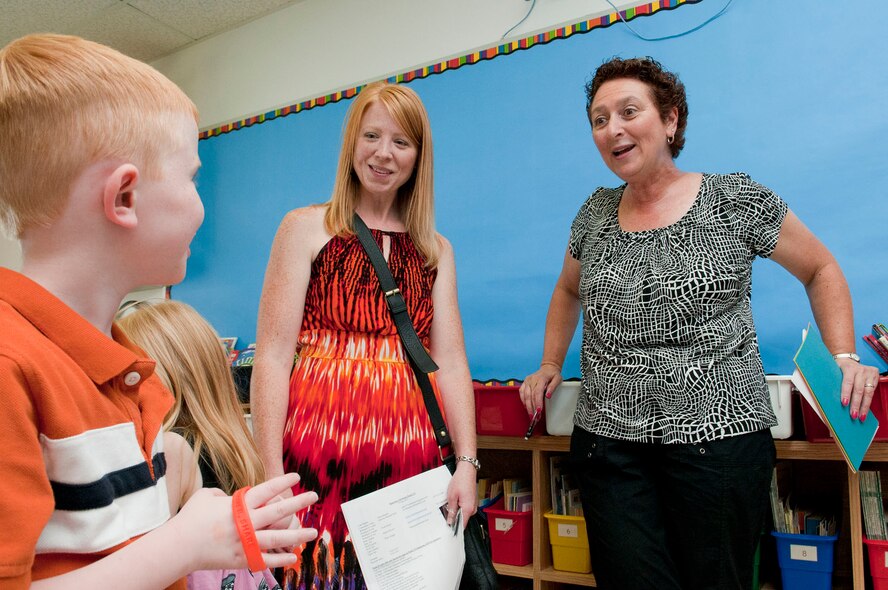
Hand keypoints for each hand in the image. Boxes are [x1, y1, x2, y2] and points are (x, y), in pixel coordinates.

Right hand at [172, 473, 318, 570]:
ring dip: (298, 535)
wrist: (178, 547)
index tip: (296, 475)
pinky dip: (281, 559)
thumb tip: (229, 496)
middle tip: (314, 496)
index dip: (282, 482)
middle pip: (278, 512)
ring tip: (313, 531)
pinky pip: (266, 559)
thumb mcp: (205, 496)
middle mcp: (245, 523)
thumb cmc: (190, 518)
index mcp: (238, 505)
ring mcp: (245, 542)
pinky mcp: (242, 559)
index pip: (266, 490)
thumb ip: (222, 493)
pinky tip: (294, 556)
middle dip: (299, 502)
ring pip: (278, 538)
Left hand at [445, 461, 477, 528]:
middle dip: (453, 518)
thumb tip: (450, 522)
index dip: (454, 528)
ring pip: (463, 513)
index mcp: (468, 509)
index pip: (462, 525)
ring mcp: (473, 505)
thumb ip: (451, 511)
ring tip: (449, 503)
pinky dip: (459, 506)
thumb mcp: (452, 497)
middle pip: (462, 519)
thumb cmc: (460, 481)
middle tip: (444, 513)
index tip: (447, 530)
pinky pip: (465, 507)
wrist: (467, 470)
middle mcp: (473, 509)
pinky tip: (454, 500)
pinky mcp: (472, 501)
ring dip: (456, 511)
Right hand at [519, 363, 562, 415]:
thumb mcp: (557, 379)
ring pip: (525, 396)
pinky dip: (523, 401)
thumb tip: (548, 396)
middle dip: (532, 408)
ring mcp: (527, 381)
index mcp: (541, 379)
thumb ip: (553, 387)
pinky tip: (526, 407)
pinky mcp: (524, 383)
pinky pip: (521, 393)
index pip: (537, 392)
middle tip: (534, 417)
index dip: (537, 402)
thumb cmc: (553, 374)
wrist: (547, 368)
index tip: (538, 411)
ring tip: (531, 415)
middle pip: (530, 396)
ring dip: (527, 406)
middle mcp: (532, 380)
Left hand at [837, 358, 881, 420]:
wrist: (848, 359)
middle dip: (856, 404)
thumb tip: (827, 398)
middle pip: (859, 390)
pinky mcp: (875, 375)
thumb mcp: (834, 371)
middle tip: (853, 415)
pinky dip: (868, 402)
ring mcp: (869, 373)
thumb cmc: (838, 368)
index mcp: (848, 368)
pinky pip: (873, 391)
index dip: (846, 394)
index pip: (848, 382)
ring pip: (868, 392)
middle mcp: (861, 370)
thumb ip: (834, 382)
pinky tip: (865, 410)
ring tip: (861, 417)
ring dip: (864, 406)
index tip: (844, 404)